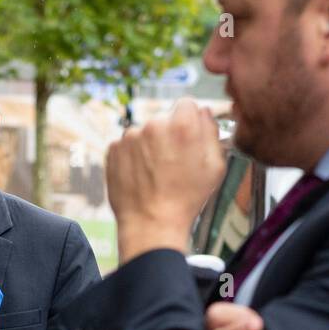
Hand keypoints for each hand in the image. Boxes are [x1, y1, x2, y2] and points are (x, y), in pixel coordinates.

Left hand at [107, 98, 225, 263]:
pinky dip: (132, 157)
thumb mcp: (215, 167)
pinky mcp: (113, 149)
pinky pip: (127, 146)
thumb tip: (203, 113)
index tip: (187, 139)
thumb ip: (211, 132)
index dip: (189, 122)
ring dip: (149, 146)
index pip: (187, 104)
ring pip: (144, 133)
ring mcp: (130, 136)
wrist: (151, 225)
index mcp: (182, 126)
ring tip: (155, 174)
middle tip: (172, 163)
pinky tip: (141, 177)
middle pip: (164, 119)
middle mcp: (154, 125)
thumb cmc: (186, 199)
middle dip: (168, 135)